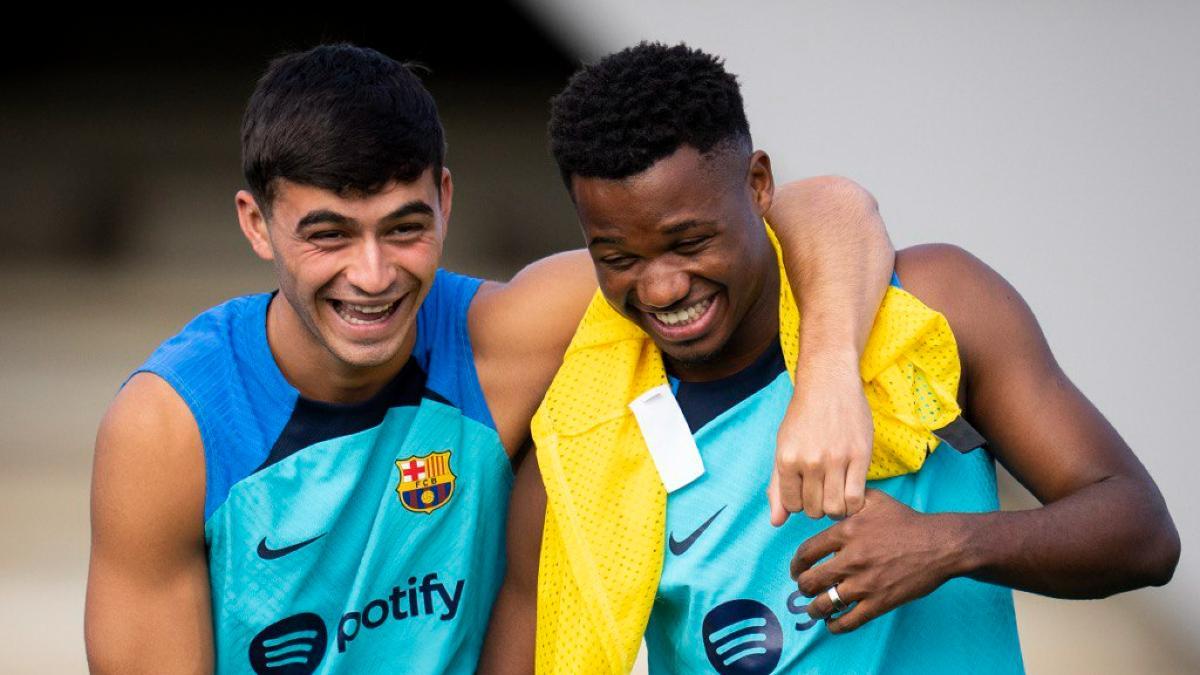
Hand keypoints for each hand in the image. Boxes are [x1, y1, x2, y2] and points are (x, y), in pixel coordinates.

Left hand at [768, 357, 872, 523]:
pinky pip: (857, 498)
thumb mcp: (783, 447)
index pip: (791, 505)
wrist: (828, 383)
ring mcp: (836, 459)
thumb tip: (776, 522)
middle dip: (817, 507)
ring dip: (836, 508)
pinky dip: (853, 505)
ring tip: (836, 494)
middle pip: (814, 510)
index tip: (805, 492)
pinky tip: (851, 493)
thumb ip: (778, 485)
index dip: (799, 503)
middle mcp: (810, 461)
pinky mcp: (860, 456)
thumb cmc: (803, 416)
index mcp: (786, 459)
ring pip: (836, 508)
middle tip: (822, 492)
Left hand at [789, 489, 962, 633]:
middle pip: (810, 580)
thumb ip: (849, 499)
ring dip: (814, 608)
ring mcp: (865, 583)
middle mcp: (851, 559)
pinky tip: (832, 623)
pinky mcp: (880, 602)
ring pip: (824, 603)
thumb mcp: (875, 499)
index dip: (797, 564)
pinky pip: (849, 621)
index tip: (797, 568)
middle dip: (802, 586)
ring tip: (814, 608)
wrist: (940, 545)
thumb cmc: (907, 521)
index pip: (806, 552)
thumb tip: (830, 500)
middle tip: (804, 587)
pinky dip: (835, 625)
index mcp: (846, 532)